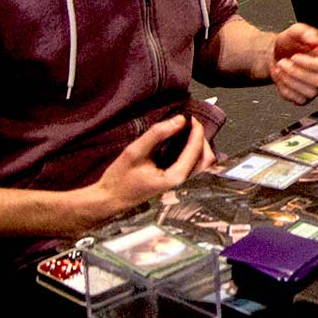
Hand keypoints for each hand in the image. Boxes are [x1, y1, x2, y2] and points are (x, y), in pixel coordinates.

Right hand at [89, 115, 207, 216]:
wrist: (111, 199)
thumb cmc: (120, 179)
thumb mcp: (135, 151)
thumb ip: (157, 134)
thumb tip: (180, 120)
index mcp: (175, 178)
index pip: (196, 151)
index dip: (196, 131)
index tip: (192, 118)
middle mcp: (183, 184)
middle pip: (207, 159)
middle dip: (201, 139)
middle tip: (190, 123)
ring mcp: (182, 185)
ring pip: (203, 164)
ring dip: (199, 146)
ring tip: (187, 130)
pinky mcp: (178, 183)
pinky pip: (195, 167)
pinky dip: (193, 153)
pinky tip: (183, 142)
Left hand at [270, 23, 317, 104]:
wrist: (278, 55)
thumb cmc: (290, 44)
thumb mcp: (296, 31)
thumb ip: (305, 32)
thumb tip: (313, 40)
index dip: (310, 64)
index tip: (295, 57)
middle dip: (296, 72)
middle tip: (283, 62)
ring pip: (309, 92)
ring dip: (289, 80)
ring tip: (281, 69)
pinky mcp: (306, 98)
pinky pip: (299, 100)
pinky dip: (286, 90)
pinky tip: (282, 79)